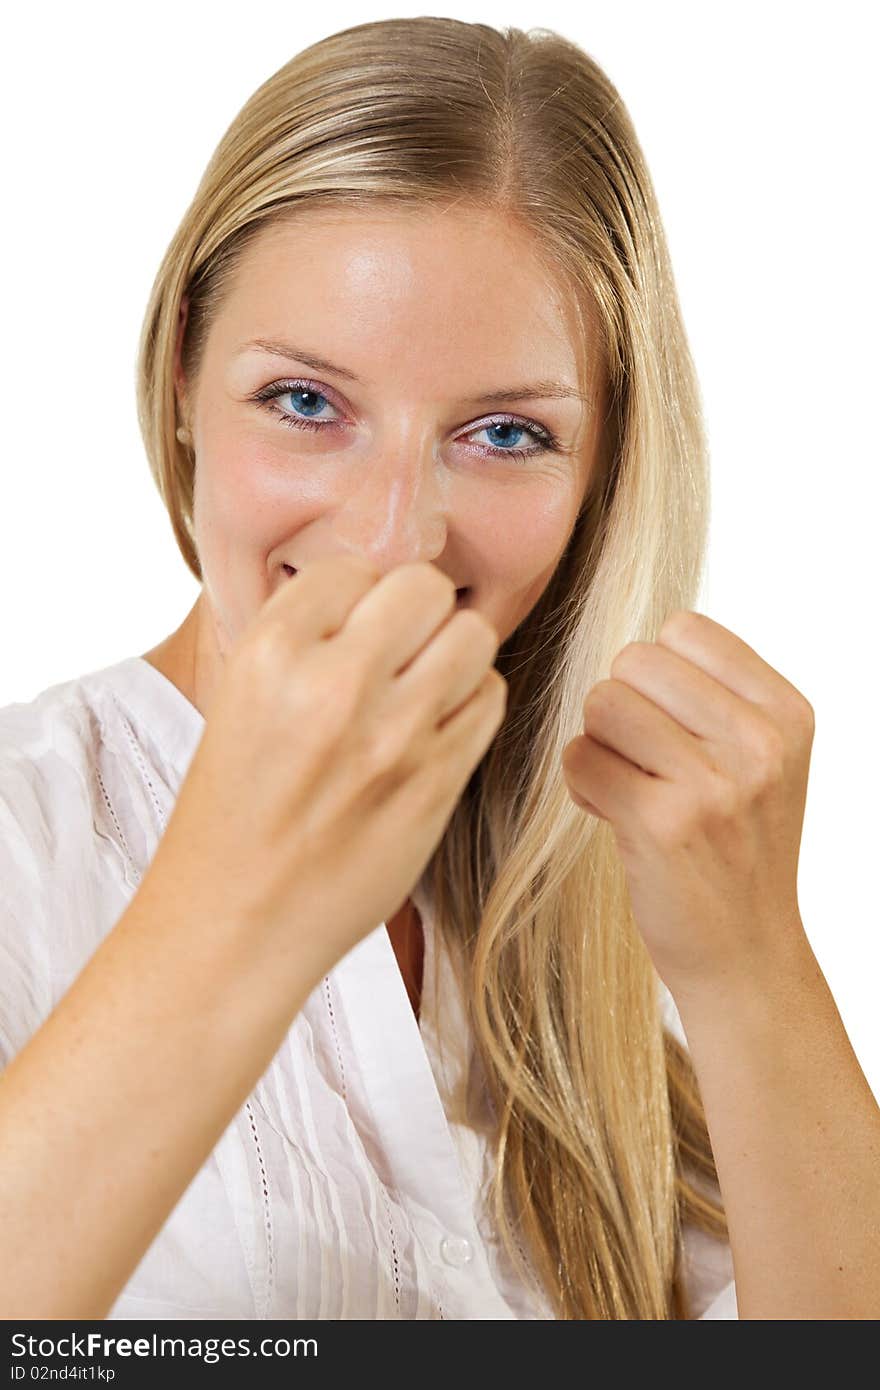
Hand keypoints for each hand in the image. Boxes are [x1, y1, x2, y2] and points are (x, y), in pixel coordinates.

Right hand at [144, 556, 506, 979]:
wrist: (237, 922)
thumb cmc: (231, 812)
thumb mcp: (237, 701)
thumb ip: (300, 639)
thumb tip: (367, 588)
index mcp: (270, 656)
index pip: (352, 567)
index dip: (355, 595)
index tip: (349, 627)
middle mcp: (335, 686)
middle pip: (424, 587)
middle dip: (415, 610)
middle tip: (397, 646)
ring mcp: (394, 738)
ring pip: (471, 636)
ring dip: (452, 651)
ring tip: (422, 683)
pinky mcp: (437, 784)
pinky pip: (490, 699)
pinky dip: (472, 701)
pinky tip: (437, 725)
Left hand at [560, 609, 814, 996]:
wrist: (747, 953)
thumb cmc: (738, 846)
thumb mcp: (759, 759)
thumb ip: (711, 695)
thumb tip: (627, 648)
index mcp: (786, 713)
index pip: (684, 629)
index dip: (657, 673)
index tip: (672, 724)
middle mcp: (759, 742)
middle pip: (634, 661)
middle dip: (621, 706)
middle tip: (646, 762)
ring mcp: (713, 783)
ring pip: (601, 703)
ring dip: (599, 745)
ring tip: (631, 786)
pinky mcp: (661, 823)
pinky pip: (579, 759)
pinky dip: (582, 786)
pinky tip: (615, 815)